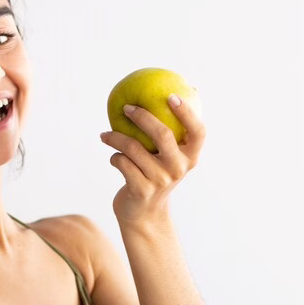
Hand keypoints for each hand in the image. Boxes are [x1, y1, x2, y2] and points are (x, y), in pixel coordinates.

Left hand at [99, 95, 204, 228]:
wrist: (144, 214)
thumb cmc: (155, 176)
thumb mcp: (169, 158)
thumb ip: (174, 132)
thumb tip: (186, 89)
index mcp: (190, 158)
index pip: (198, 132)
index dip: (187, 113)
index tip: (171, 96)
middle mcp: (178, 169)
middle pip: (163, 134)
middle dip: (143, 116)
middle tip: (126, 108)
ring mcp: (160, 180)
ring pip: (133, 148)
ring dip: (115, 138)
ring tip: (105, 135)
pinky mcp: (141, 190)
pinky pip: (122, 163)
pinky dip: (114, 158)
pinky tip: (113, 157)